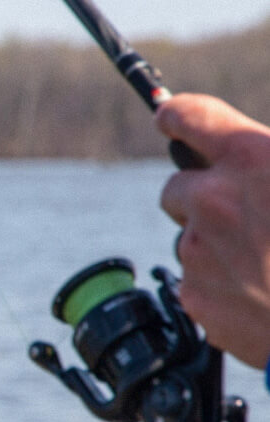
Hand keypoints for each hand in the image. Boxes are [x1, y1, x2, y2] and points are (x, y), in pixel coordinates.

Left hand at [156, 94, 269, 368]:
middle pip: (177, 186)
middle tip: (245, 212)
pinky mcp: (194, 295)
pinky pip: (195, 280)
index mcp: (250, 159)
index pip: (187, 116)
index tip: (171, 120)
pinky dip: (219, 283)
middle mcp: (213, 201)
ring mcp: (198, 251)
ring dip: (216, 243)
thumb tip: (256, 157)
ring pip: (190, 237)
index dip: (178, 116)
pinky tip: (259, 291)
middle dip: (202, 195)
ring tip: (265, 260)